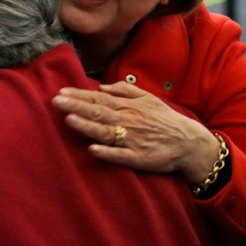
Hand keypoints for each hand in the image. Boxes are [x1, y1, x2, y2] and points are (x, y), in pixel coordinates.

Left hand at [52, 81, 219, 184]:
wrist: (189, 142)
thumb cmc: (164, 120)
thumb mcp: (147, 98)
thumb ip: (124, 90)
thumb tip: (100, 87)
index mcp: (128, 107)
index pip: (98, 100)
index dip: (79, 96)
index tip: (60, 92)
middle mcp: (127, 121)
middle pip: (98, 113)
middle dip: (76, 107)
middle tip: (56, 102)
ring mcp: (132, 140)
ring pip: (105, 132)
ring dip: (87, 126)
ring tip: (69, 120)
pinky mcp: (138, 158)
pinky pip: (120, 156)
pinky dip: (107, 153)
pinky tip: (93, 150)